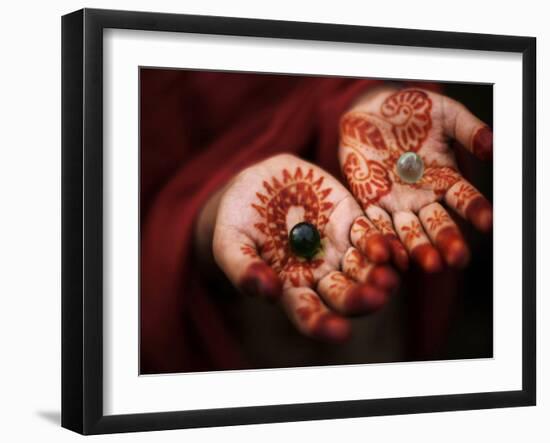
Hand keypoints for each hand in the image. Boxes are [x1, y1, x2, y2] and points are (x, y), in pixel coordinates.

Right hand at [209, 154, 397, 342]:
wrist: (257, 183)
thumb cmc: (238, 220)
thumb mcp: (229, 242)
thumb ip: (242, 269)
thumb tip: (267, 293)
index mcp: (290, 286)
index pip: (308, 312)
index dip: (323, 324)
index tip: (339, 332)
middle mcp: (320, 272)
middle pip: (344, 294)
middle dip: (360, 299)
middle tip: (374, 298)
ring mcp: (338, 246)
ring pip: (364, 267)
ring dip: (378, 274)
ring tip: (386, 277)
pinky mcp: (350, 218)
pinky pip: (370, 232)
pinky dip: (381, 242)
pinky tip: (388, 249)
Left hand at [339, 86, 492, 271]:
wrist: (370, 110)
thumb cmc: (411, 111)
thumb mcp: (444, 114)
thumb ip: (467, 129)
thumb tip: (492, 146)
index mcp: (446, 179)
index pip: (465, 199)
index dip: (476, 210)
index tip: (487, 222)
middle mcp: (423, 197)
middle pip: (439, 224)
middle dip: (448, 241)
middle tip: (456, 258)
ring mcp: (396, 202)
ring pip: (409, 231)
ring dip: (419, 248)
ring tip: (429, 263)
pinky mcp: (369, 201)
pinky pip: (376, 223)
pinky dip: (384, 238)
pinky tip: (392, 254)